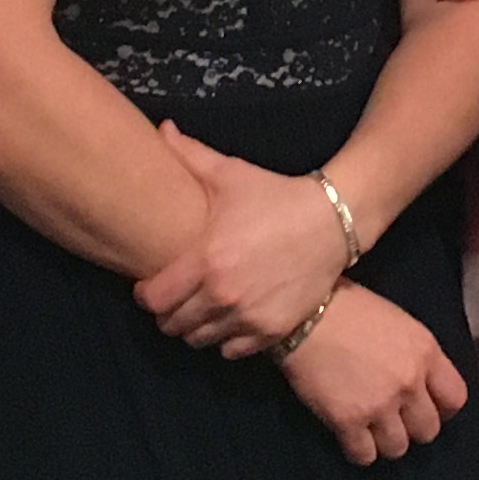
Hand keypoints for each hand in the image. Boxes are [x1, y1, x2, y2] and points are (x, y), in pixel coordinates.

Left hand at [136, 125, 348, 354]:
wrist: (333, 221)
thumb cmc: (275, 196)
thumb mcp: (231, 174)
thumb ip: (189, 155)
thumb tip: (161, 128)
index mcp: (205, 260)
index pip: (152, 300)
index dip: (145, 294)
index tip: (151, 286)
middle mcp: (223, 295)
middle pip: (172, 326)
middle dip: (168, 313)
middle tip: (177, 298)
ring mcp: (248, 317)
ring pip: (199, 341)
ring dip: (195, 328)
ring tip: (202, 310)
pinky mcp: (272, 331)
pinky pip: (231, 352)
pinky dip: (226, 340)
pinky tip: (230, 319)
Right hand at [279, 283, 466, 463]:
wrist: (305, 315)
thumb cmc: (351, 311)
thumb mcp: (400, 324)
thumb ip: (418, 356)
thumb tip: (423, 385)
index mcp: (425, 352)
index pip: (456, 398)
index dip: (443, 409)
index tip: (429, 409)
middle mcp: (409, 382)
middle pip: (428, 431)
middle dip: (412, 428)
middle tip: (395, 420)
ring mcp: (379, 405)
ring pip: (398, 449)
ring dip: (385, 442)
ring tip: (371, 429)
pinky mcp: (348, 421)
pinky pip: (365, 456)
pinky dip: (358, 451)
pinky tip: (350, 436)